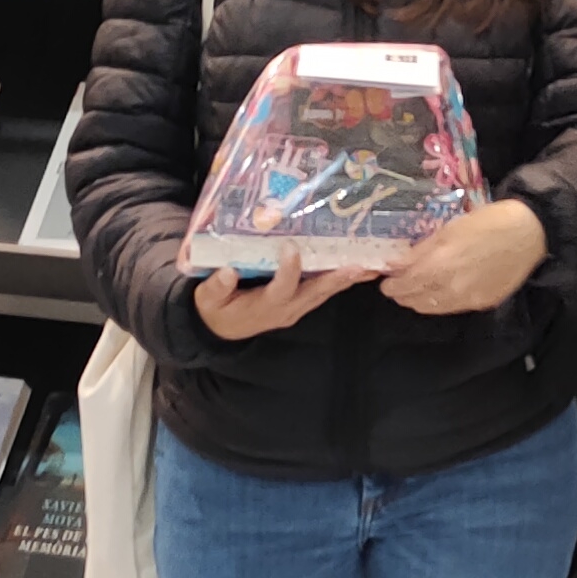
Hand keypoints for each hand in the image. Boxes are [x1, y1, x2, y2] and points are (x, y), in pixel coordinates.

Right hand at [192, 248, 368, 339]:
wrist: (220, 330)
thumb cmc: (215, 309)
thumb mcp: (207, 300)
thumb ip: (216, 287)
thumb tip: (227, 272)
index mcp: (264, 307)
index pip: (281, 288)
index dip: (288, 269)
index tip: (291, 247)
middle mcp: (285, 310)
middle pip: (314, 293)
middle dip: (337, 279)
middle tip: (359, 266)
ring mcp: (294, 309)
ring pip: (323, 294)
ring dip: (345, 280)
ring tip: (369, 267)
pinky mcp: (298, 305)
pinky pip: (321, 293)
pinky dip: (338, 281)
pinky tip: (355, 269)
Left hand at [383, 197, 548, 315]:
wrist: (530, 234)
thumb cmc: (489, 222)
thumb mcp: (450, 228)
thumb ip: (422, 249)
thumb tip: (398, 262)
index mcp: (440, 264)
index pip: (405, 284)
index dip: (391, 285)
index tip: (386, 281)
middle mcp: (451, 287)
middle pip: (416, 300)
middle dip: (402, 294)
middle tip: (396, 287)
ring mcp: (468, 298)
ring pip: (432, 308)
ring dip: (419, 301)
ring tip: (414, 292)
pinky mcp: (483, 303)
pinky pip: (452, 308)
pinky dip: (440, 302)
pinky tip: (440, 292)